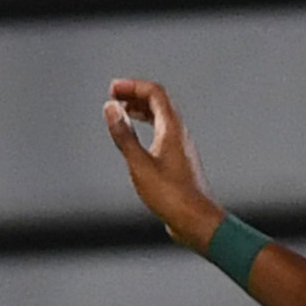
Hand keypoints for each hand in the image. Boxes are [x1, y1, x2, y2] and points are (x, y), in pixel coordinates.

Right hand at [103, 79, 213, 246]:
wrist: (194, 219)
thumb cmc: (171, 195)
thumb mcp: (139, 164)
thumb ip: (124, 135)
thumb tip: (111, 109)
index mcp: (172, 128)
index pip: (154, 93)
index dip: (132, 86)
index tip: (114, 88)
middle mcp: (179, 133)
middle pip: (158, 102)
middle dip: (135, 95)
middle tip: (115, 96)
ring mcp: (180, 146)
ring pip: (161, 117)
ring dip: (141, 110)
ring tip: (122, 112)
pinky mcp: (178, 159)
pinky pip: (162, 132)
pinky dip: (147, 126)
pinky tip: (137, 139)